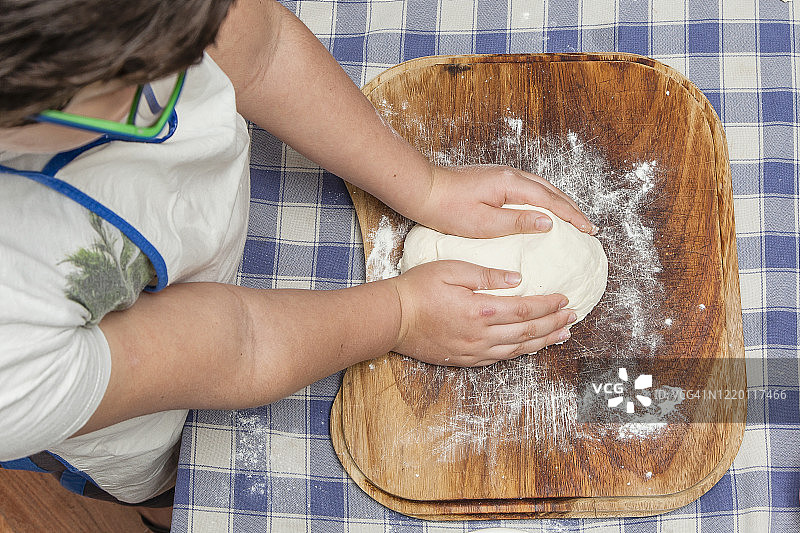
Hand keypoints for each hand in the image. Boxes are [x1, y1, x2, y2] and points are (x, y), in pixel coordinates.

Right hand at [389, 260, 575, 366]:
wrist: (391, 318)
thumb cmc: (417, 289)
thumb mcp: (451, 270)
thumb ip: (486, 274)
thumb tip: (516, 279)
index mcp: (480, 310)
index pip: (525, 308)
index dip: (548, 305)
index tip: (565, 299)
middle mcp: (481, 335)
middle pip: (528, 331)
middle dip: (554, 324)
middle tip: (573, 317)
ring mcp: (474, 350)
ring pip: (518, 349)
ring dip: (543, 341)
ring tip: (563, 335)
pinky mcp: (465, 359)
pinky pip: (501, 358)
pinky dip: (521, 352)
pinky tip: (531, 347)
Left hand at [414, 165, 596, 237]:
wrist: (424, 191)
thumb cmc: (449, 209)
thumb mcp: (485, 223)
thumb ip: (518, 222)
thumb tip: (549, 222)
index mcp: (511, 184)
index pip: (551, 201)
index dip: (572, 216)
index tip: (589, 229)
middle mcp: (511, 174)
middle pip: (551, 191)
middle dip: (572, 209)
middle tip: (588, 226)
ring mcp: (503, 174)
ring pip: (541, 187)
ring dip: (560, 202)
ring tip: (573, 218)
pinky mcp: (495, 179)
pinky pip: (529, 188)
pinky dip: (544, 199)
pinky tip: (544, 209)